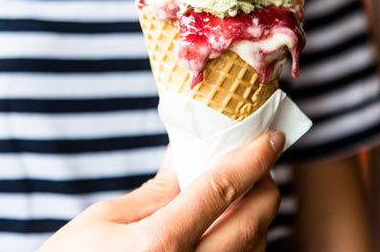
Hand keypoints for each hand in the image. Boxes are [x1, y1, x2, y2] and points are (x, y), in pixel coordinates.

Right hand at [37, 131, 284, 251]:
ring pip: (254, 250)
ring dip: (259, 215)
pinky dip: (246, 242)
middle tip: (257, 163)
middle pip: (251, 223)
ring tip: (247, 190)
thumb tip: (187, 152)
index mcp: (159, 245)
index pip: (221, 189)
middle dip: (264, 186)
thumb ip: (157, 189)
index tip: (272, 139)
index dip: (252, 159)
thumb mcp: (107, 219)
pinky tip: (233, 225)